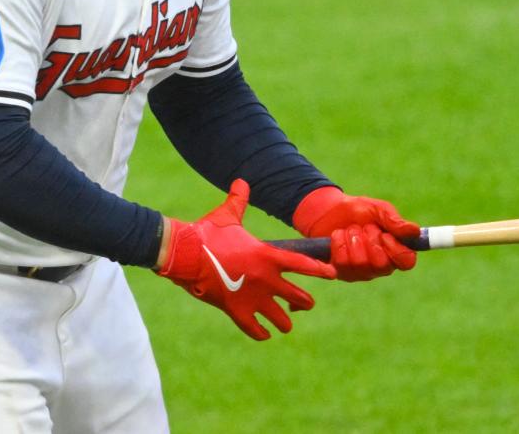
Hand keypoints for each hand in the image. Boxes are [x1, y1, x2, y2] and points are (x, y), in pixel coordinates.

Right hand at [158, 179, 335, 339]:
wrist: (186, 253)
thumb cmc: (207, 233)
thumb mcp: (227, 214)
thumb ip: (239, 200)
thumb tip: (241, 182)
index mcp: (267, 255)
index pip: (302, 264)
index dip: (320, 270)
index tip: (332, 274)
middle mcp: (265, 278)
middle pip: (296, 295)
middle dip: (304, 301)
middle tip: (307, 304)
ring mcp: (252, 296)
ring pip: (278, 316)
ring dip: (284, 321)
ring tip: (286, 326)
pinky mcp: (235, 310)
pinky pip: (253, 328)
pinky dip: (260, 333)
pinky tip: (264, 335)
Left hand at [292, 186, 419, 281]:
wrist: (328, 210)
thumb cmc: (358, 210)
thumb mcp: (377, 210)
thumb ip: (394, 221)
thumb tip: (415, 231)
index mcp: (394, 250)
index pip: (407, 262)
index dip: (397, 250)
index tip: (385, 235)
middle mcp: (379, 266)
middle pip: (382, 265)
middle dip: (370, 240)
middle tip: (364, 227)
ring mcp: (359, 272)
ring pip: (359, 263)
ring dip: (352, 239)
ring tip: (349, 230)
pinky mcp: (340, 272)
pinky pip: (340, 265)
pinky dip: (338, 246)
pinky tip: (338, 238)